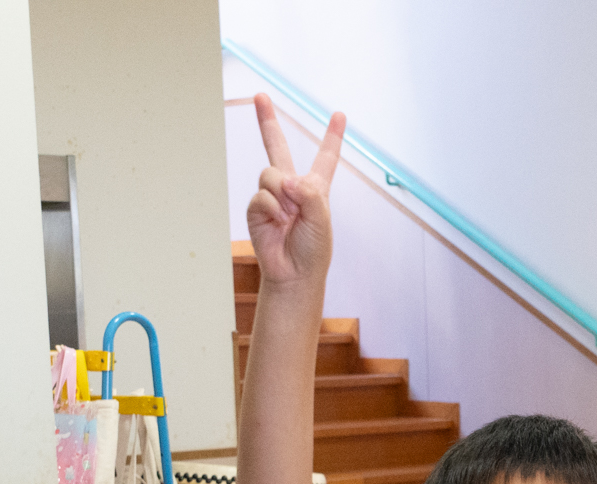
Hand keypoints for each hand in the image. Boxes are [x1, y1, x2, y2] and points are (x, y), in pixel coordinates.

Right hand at [247, 93, 345, 287]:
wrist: (293, 274)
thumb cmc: (313, 249)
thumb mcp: (321, 219)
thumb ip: (309, 193)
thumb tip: (286, 180)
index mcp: (315, 188)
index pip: (325, 157)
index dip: (333, 136)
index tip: (340, 114)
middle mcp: (292, 187)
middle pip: (277, 148)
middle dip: (266, 122)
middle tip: (260, 96)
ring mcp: (272, 196)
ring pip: (270, 173)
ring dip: (282, 194)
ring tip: (289, 216)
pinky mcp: (257, 208)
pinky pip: (262, 195)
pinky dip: (271, 208)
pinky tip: (278, 223)